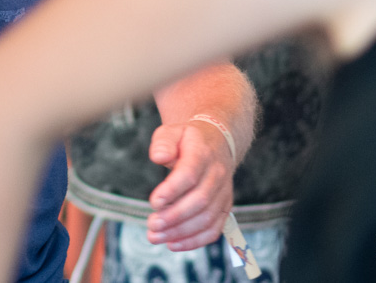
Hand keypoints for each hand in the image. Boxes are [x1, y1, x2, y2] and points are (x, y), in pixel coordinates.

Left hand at [145, 119, 234, 250]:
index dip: (173, 190)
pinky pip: (214, 229)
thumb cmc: (187, 140)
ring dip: (181, 232)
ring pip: (207, 218)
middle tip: (151, 224)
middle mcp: (217, 174)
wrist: (217, 143)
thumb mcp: (172, 132)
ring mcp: (223, 193)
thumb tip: (158, 156)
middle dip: (174, 216)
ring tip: (155, 236)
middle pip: (200, 200)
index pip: (190, 174)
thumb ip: (163, 142)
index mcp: (202, 153)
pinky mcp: (224, 208)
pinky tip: (172, 244)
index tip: (154, 202)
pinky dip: (194, 240)